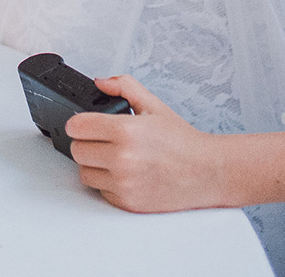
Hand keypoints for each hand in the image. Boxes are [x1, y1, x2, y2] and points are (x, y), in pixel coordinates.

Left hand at [66, 76, 225, 213]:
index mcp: (125, 131)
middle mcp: (122, 159)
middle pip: (77, 151)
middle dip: (86, 143)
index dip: (78, 123)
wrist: (208, 172)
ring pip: (84, 172)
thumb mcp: (154, 105)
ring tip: (113, 157)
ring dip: (94, 164)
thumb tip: (100, 82)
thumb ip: (124, 87)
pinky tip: (124, 173)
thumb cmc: (182, 141)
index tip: (83, 124)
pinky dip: (107, 182)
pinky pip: (100, 190)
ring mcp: (124, 184)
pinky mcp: (127, 202)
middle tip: (101, 140)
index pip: (77, 127)